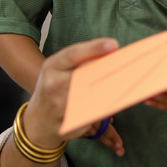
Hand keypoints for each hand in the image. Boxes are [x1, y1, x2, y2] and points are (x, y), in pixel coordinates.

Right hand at [20, 38, 123, 152]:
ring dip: (112, 89)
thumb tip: (110, 51)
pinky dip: (107, 106)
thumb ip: (79, 61)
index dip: (95, 48)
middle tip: (127, 66)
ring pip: (93, 95)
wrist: (38, 121)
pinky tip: (117, 100)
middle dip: (108, 70)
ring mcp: (60, 105)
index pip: (73, 54)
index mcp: (51, 66)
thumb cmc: (53, 88)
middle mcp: (53, 84)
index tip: (114, 44)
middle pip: (86, 75)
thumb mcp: (58, 69)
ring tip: (127, 82)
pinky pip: (93, 112)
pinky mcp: (69, 122)